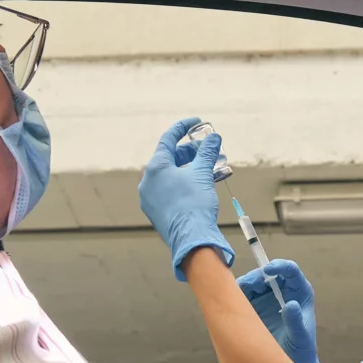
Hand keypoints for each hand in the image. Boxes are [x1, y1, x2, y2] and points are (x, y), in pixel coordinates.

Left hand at [139, 117, 233, 279]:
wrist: (191, 239)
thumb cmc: (194, 204)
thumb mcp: (203, 173)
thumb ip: (207, 152)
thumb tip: (214, 138)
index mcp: (156, 167)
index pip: (168, 139)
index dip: (184, 127)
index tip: (197, 123)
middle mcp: (148, 181)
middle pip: (172, 158)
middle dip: (193, 153)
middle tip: (211, 151)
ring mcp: (151, 198)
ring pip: (173, 175)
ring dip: (193, 169)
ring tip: (213, 169)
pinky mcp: (157, 211)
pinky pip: (172, 190)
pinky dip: (187, 183)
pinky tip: (204, 185)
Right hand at [238, 259, 324, 362]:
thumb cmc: (300, 349)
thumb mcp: (300, 337)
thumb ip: (296, 321)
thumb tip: (290, 304)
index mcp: (300, 292)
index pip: (291, 272)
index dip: (280, 266)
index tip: (268, 270)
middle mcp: (283, 291)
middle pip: (268, 274)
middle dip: (257, 276)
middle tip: (247, 285)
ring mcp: (268, 298)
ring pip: (254, 283)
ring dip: (245, 284)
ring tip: (237, 293)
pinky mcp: (254, 307)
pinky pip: (243, 295)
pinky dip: (236, 295)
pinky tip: (232, 300)